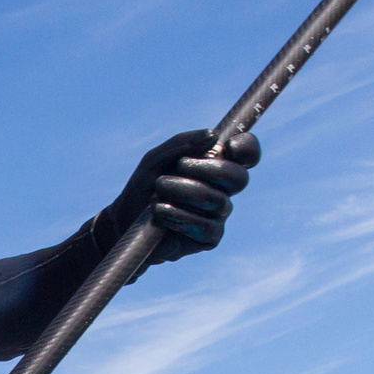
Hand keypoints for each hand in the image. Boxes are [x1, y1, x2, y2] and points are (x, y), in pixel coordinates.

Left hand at [115, 129, 259, 263]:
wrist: (125, 222)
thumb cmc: (143, 187)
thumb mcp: (156, 159)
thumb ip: (182, 144)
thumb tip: (213, 136)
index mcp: (215, 166)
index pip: (247, 154)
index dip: (247, 148)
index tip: (229, 147)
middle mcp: (223, 189)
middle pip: (238, 177)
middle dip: (209, 169)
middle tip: (180, 166)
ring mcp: (219, 214)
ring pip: (217, 200)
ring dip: (185, 190)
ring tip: (158, 189)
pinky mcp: (210, 237)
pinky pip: (206, 226)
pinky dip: (180, 215)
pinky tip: (160, 212)